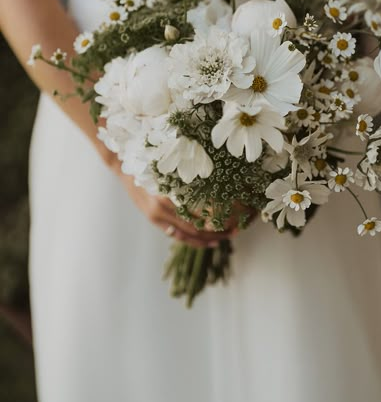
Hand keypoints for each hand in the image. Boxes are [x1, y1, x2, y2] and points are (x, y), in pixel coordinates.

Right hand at [99, 144, 236, 247]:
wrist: (123, 165)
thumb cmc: (152, 160)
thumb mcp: (173, 166)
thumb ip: (190, 177)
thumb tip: (220, 182)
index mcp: (169, 192)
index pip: (199, 212)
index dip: (218, 218)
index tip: (235, 218)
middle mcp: (162, 207)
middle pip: (195, 226)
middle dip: (216, 231)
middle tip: (235, 231)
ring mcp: (156, 216)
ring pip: (186, 234)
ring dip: (205, 239)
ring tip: (222, 240)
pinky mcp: (153, 220)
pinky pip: (175, 234)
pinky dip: (190, 239)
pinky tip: (204, 241)